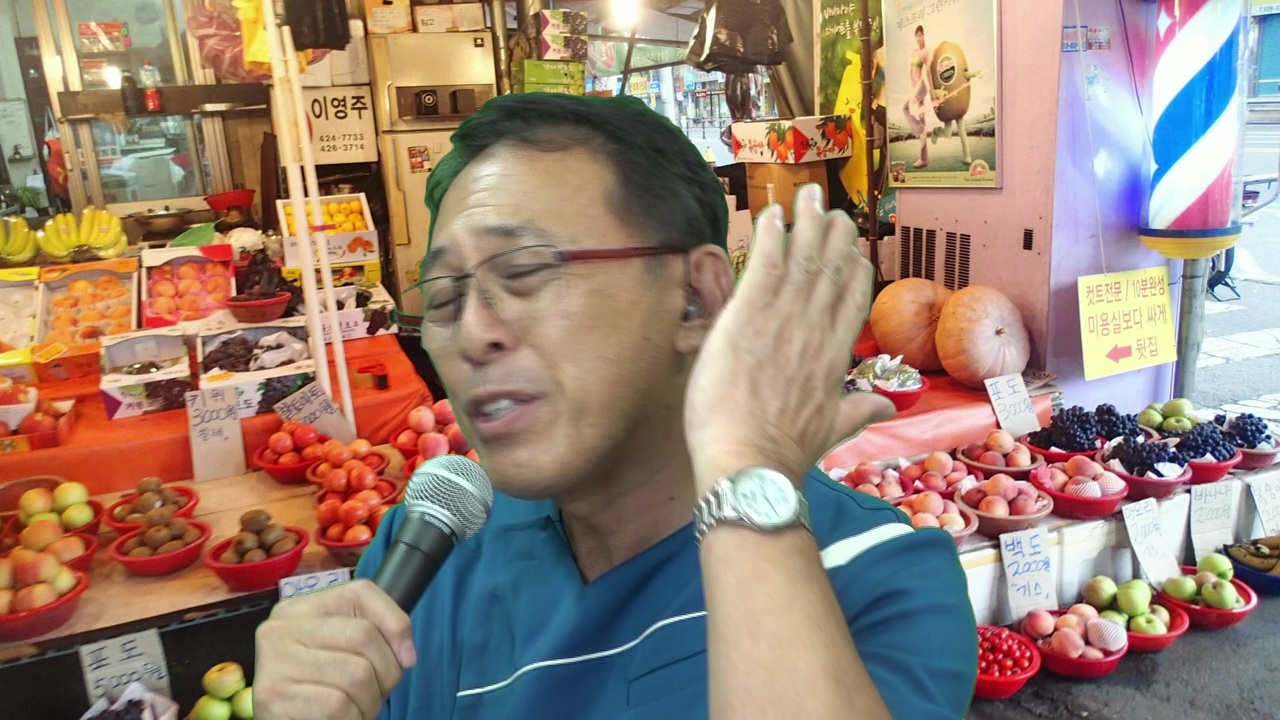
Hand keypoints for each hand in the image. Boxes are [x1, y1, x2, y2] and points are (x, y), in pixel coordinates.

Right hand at [254, 580, 416, 719]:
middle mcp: (281, 629)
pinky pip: (338, 706)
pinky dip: (352, 718)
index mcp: (299, 609)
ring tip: (357, 709)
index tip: (406, 658)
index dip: (395, 624)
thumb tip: (406, 655)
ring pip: (356, 675)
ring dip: (369, 702)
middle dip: (386, 673)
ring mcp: (274, 662)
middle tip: (377, 693)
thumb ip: (376, 634)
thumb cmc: (318, 690)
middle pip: (363, 635)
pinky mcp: (273, 698)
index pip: (361, 593)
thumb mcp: (343, 652)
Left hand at [684, 184, 895, 490]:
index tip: (853, 249)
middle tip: (833, 208)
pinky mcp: (747, 317)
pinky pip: (765, 266)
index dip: (853, 269)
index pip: (852, 300)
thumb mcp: (832, 430)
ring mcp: (783, 320)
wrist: (750, 464)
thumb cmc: (784, 453)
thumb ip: (860, 412)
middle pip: (830, 271)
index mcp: (834, 355)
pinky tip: (774, 214)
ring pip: (802, 260)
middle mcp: (815, 330)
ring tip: (808, 195)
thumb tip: (888, 409)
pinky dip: (771, 238)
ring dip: (806, 224)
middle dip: (832, 235)